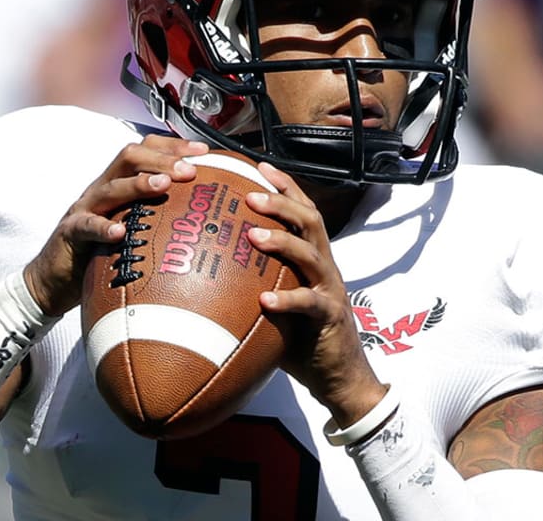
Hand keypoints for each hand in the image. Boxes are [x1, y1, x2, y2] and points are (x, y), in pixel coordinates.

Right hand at [22, 135, 208, 315]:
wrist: (53, 277)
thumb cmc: (98, 250)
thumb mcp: (130, 226)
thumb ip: (156, 216)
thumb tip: (202, 219)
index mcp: (118, 183)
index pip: (145, 151)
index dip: (173, 147)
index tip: (203, 151)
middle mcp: (102, 189)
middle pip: (129, 158)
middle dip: (162, 160)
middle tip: (189, 170)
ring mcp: (85, 209)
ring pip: (111, 187)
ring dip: (138, 184)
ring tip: (163, 185)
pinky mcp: (71, 233)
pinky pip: (86, 226)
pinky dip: (103, 227)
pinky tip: (118, 232)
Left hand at [248, 162, 386, 427]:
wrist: (340, 377)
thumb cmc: (301, 339)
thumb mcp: (276, 304)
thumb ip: (252, 284)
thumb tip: (202, 275)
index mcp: (314, 258)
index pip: (303, 211)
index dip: (285, 186)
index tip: (258, 165)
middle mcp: (325, 267)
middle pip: (309, 221)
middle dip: (281, 202)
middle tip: (249, 193)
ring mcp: (330, 290)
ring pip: (312, 254)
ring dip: (282, 241)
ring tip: (252, 235)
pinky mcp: (330, 318)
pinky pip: (310, 304)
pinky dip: (288, 299)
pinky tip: (264, 299)